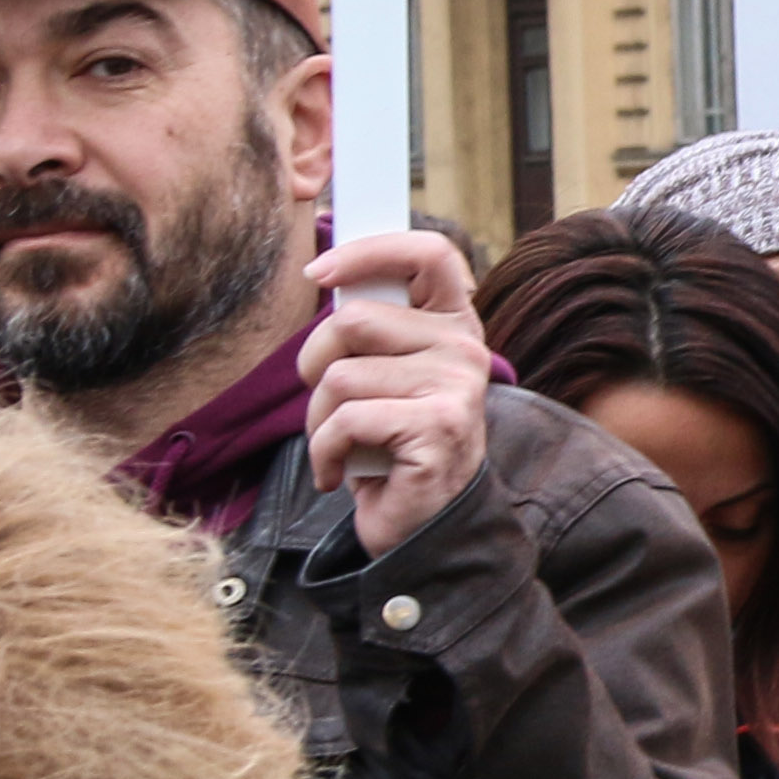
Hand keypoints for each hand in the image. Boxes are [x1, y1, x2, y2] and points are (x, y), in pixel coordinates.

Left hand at [299, 230, 492, 558]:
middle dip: (314, 365)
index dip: (367, 251)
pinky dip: (325, 453)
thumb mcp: (384, 375)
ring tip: (342, 445)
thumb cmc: (390, 446)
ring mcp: (457, 387)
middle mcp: (465, 348)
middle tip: (330, 403)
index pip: (427, 254)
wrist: (425, 527)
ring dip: (318, 420)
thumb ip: (370, 328)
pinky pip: (345, 420)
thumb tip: (327, 273)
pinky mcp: (438, 427)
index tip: (317, 272)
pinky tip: (340, 473)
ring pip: (339, 376)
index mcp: (454, 325)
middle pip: (352, 319)